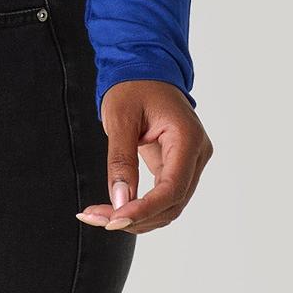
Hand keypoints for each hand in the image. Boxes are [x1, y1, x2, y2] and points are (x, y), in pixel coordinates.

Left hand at [76, 81, 212, 234]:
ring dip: (135, 218)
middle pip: (172, 204)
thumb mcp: (120, 119)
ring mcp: (191, 163)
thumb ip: (121, 160)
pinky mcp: (178, 168)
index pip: (172, 188)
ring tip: (98, 216)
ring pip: (168, 207)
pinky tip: (112, 209)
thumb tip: (120, 200)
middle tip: (96, 218)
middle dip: (135, 218)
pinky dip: (139, 208)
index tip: (114, 220)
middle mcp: (197, 154)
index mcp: (188, 138)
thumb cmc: (134, 88)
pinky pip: (163, 198)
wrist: (146, 72)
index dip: (144, 210)